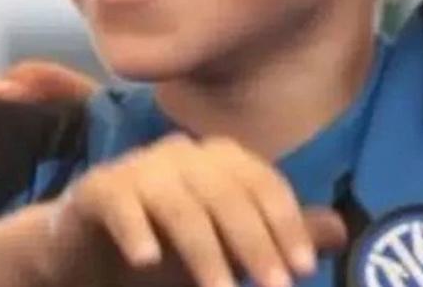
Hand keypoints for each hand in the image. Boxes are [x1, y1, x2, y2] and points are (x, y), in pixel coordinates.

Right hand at [31, 133, 346, 286]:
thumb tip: (338, 229)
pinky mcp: (96, 188)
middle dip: (254, 244)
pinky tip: (148, 262)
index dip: (286, 224)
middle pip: (226, 193)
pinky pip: (120, 203)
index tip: (301, 270)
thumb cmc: (167, 250)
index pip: (262, 183)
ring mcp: (138, 167)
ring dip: (204, 253)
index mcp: (218, 160)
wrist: (84, 253)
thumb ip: (275, 238)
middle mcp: (182, 154)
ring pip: (180, 206)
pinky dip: (135, 231)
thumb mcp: (227, 252)